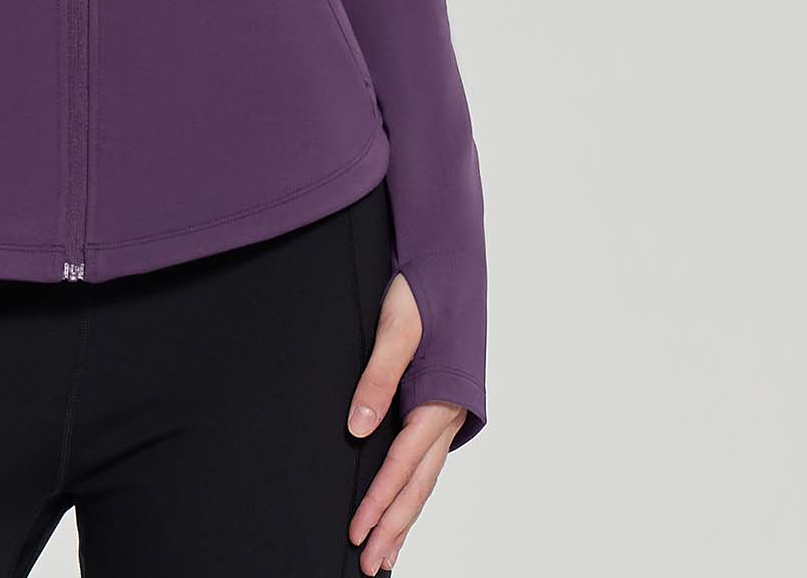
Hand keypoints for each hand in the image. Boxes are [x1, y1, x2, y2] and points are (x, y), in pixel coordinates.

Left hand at [344, 272, 466, 572]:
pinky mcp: (437, 404)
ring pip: (424, 478)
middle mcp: (446, 414)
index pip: (403, 464)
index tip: (356, 532)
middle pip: (418, 484)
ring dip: (404, 517)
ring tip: (385, 556)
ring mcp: (445, 412)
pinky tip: (400, 507)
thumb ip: (378, 376)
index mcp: (439, 399)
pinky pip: (424, 459)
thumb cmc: (424, 288)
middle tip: (371, 566)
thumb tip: (356, 429)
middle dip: (394, 527)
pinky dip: (411, 489)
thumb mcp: (397, 325)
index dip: (379, 500)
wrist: (450, 259)